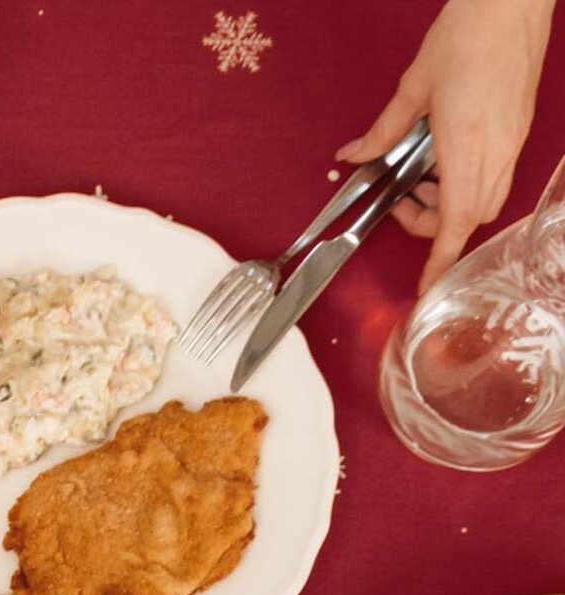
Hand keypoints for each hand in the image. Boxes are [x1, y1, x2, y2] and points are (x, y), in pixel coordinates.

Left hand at [337, 0, 553, 292]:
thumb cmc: (469, 30)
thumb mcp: (415, 83)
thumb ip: (384, 129)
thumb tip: (354, 157)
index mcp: (467, 143)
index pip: (455, 220)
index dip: (439, 259)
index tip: (425, 285)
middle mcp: (497, 148)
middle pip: (470, 217)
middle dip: (435, 226)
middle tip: (404, 200)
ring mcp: (514, 139)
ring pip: (486, 199)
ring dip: (452, 204)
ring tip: (421, 176)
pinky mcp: (520, 127)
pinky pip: (496, 174)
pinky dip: (467, 182)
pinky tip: (444, 156)